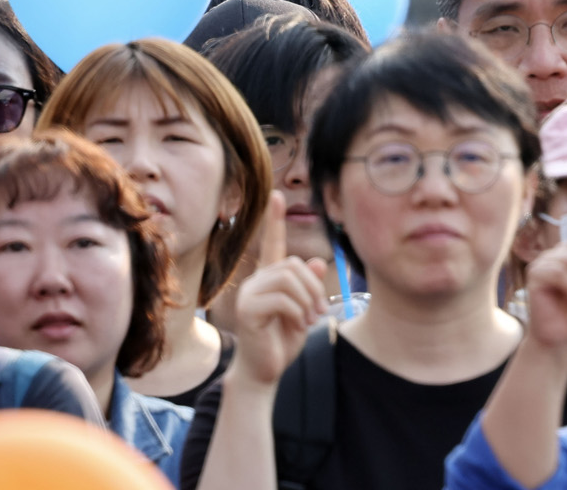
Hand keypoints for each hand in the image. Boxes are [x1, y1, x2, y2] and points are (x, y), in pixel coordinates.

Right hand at [230, 191, 329, 388]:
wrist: (265, 371)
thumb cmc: (283, 340)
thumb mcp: (305, 310)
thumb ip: (310, 287)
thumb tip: (316, 263)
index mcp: (269, 278)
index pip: (273, 243)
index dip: (275, 219)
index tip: (277, 194)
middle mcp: (255, 281)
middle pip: (294, 265)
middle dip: (314, 289)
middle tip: (318, 312)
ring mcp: (248, 294)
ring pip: (290, 279)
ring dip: (308, 301)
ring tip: (309, 320)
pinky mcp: (247, 310)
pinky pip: (283, 299)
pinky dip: (299, 312)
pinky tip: (298, 325)